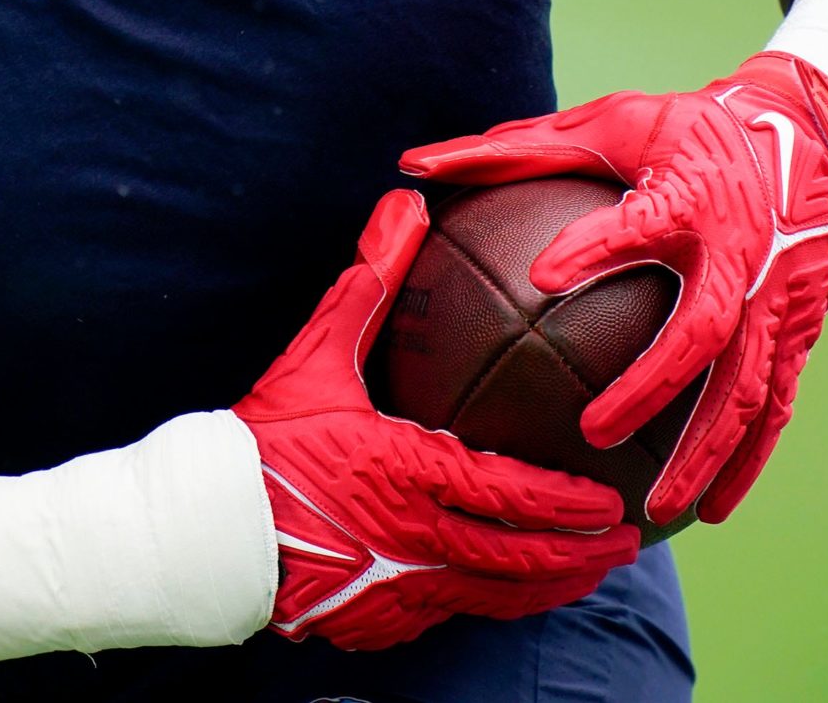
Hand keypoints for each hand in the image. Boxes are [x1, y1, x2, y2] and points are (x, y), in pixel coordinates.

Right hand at [234, 190, 638, 651]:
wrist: (201, 526)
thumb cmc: (262, 439)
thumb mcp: (316, 354)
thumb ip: (370, 282)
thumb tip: (406, 205)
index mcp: (404, 473)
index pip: (508, 497)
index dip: (567, 504)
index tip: (611, 500)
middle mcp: (410, 540)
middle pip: (519, 560)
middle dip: (582, 554)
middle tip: (626, 542)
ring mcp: (395, 590)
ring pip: (493, 598)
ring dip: (548, 587)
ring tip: (586, 575)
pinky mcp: (374, 622)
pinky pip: (447, 617)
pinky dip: (488, 607)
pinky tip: (503, 594)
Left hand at [400, 52, 827, 524]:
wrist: (806, 133)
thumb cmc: (684, 129)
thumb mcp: (606, 122)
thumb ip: (514, 148)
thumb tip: (411, 162)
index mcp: (688, 196)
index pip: (639, 224)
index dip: (596, 248)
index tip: (541, 275)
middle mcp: (740, 253)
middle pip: (700, 333)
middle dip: (650, 388)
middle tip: (590, 434)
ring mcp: (778, 299)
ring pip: (746, 390)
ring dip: (705, 453)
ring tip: (655, 509)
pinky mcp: (798, 328)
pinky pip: (775, 404)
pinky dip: (747, 459)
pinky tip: (713, 509)